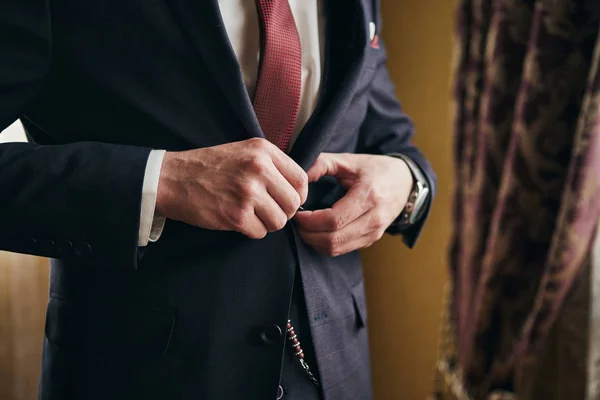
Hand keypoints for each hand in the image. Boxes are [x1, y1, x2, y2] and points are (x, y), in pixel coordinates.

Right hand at [156, 138, 307, 238]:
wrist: (172, 179)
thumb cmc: (209, 167)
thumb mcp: (244, 151)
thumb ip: (271, 164)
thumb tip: (299, 187)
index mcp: (263, 151)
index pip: (300, 179)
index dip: (298, 195)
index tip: (287, 200)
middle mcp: (258, 169)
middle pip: (293, 203)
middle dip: (283, 212)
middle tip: (268, 211)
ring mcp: (247, 193)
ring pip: (279, 221)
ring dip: (267, 223)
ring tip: (252, 215)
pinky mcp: (236, 215)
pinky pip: (260, 233)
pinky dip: (251, 231)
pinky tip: (238, 220)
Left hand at [294, 153, 412, 256]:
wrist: (406, 182)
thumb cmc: (375, 169)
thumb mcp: (349, 160)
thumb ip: (322, 164)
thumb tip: (299, 177)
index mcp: (369, 195)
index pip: (334, 220)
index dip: (310, 221)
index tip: (297, 212)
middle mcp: (374, 218)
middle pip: (333, 239)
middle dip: (308, 234)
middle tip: (296, 222)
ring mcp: (375, 232)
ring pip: (337, 249)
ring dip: (314, 242)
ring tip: (304, 227)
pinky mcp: (372, 239)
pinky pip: (343, 250)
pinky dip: (325, 245)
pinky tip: (317, 232)